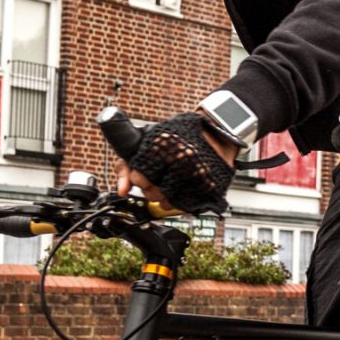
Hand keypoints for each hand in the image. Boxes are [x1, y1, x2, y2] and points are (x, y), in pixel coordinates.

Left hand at [100, 111, 235, 215]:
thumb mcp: (148, 141)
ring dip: (165, 196)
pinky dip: (181, 200)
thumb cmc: (180, 136)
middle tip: (159, 176)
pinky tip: (183, 187)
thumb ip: (128, 165)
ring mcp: (195, 175)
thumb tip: (122, 191)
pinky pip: (184, 206)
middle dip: (150, 188)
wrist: (217, 134)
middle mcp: (178, 160)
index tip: (143, 173)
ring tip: (172, 181)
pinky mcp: (207, 187)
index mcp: (161, 146)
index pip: (138, 178)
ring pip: (166, 202)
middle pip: (150, 193)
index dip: (138, 178)